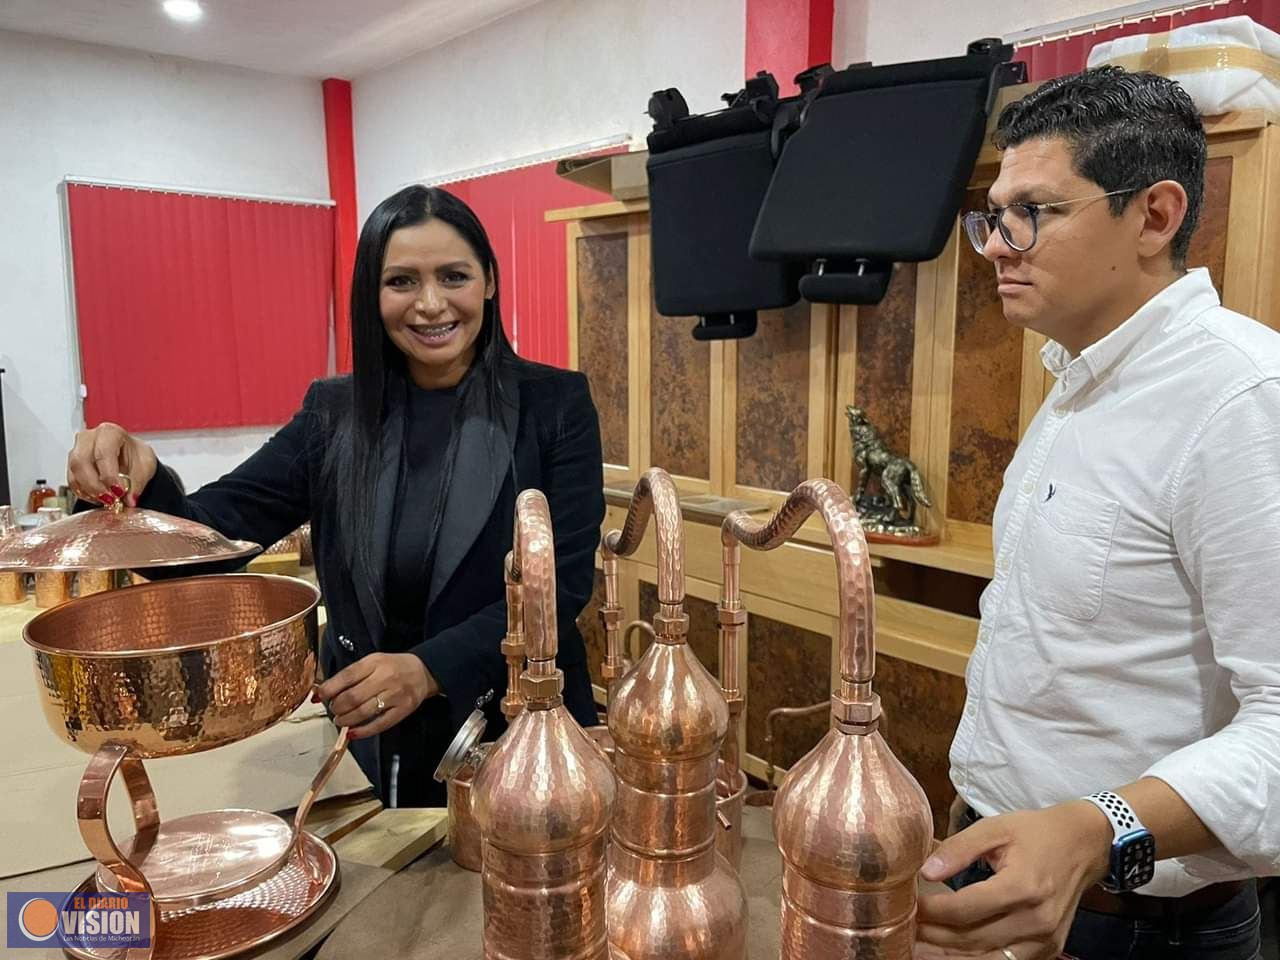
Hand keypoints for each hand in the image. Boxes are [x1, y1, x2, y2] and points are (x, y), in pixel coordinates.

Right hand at [67, 423, 157, 506]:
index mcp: (110, 432)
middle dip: (95, 485)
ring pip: (74, 472)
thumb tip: (130, 499)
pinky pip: (72, 481)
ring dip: (89, 491)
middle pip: (82, 461)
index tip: (118, 491)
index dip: (109, 475)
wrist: (130, 457)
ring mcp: (78, 449)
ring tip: (107, 500)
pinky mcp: (72, 464)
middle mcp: (89, 438)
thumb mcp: (145, 466)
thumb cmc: (136, 455)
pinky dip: (84, 493)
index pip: (103, 453)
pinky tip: (98, 498)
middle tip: (111, 499)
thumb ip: (137, 483)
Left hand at [314, 652, 438, 739]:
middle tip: (333, 709)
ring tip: (340, 720)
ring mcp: (395, 695)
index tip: (320, 696)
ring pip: (363, 712)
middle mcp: (385, 678)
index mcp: (375, 663)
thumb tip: (324, 691)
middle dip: (337, 707)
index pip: (347, 676)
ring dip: (346, 720)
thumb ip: (351, 675)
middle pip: (353, 697)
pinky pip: (380, 724)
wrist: (423, 671)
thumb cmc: (393, 667)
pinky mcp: (403, 710)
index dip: (329, 689)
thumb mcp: (372, 662)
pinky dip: (363, 731)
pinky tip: (353, 732)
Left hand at [914, 801, 1111, 959]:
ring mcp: (1045, 939)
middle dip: (935, 936)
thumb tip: (926, 871)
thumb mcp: (995, 828)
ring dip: (951, 955)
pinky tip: (953, 951)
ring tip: (923, 946)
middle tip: (908, 927)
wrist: (1084, 845)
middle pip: (973, 939)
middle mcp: (1036, 920)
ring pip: (988, 959)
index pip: (966, 909)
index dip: (933, 911)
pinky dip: (977, 959)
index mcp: (1023, 886)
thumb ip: (959, 849)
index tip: (911, 905)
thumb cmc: (1036, 832)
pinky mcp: (1049, 949)